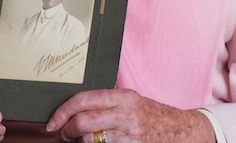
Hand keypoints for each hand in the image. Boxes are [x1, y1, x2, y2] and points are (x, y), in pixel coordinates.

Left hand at [45, 89, 214, 142]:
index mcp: (123, 97)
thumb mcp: (131, 101)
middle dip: (67, 130)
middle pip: (83, 121)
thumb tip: (75, 110)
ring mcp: (130, 134)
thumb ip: (106, 102)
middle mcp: (126, 114)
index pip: (83, 100)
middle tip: (63, 134)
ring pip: (90, 140)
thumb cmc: (153, 116)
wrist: (182, 132)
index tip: (53, 122)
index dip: (63, 112)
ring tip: (79, 142)